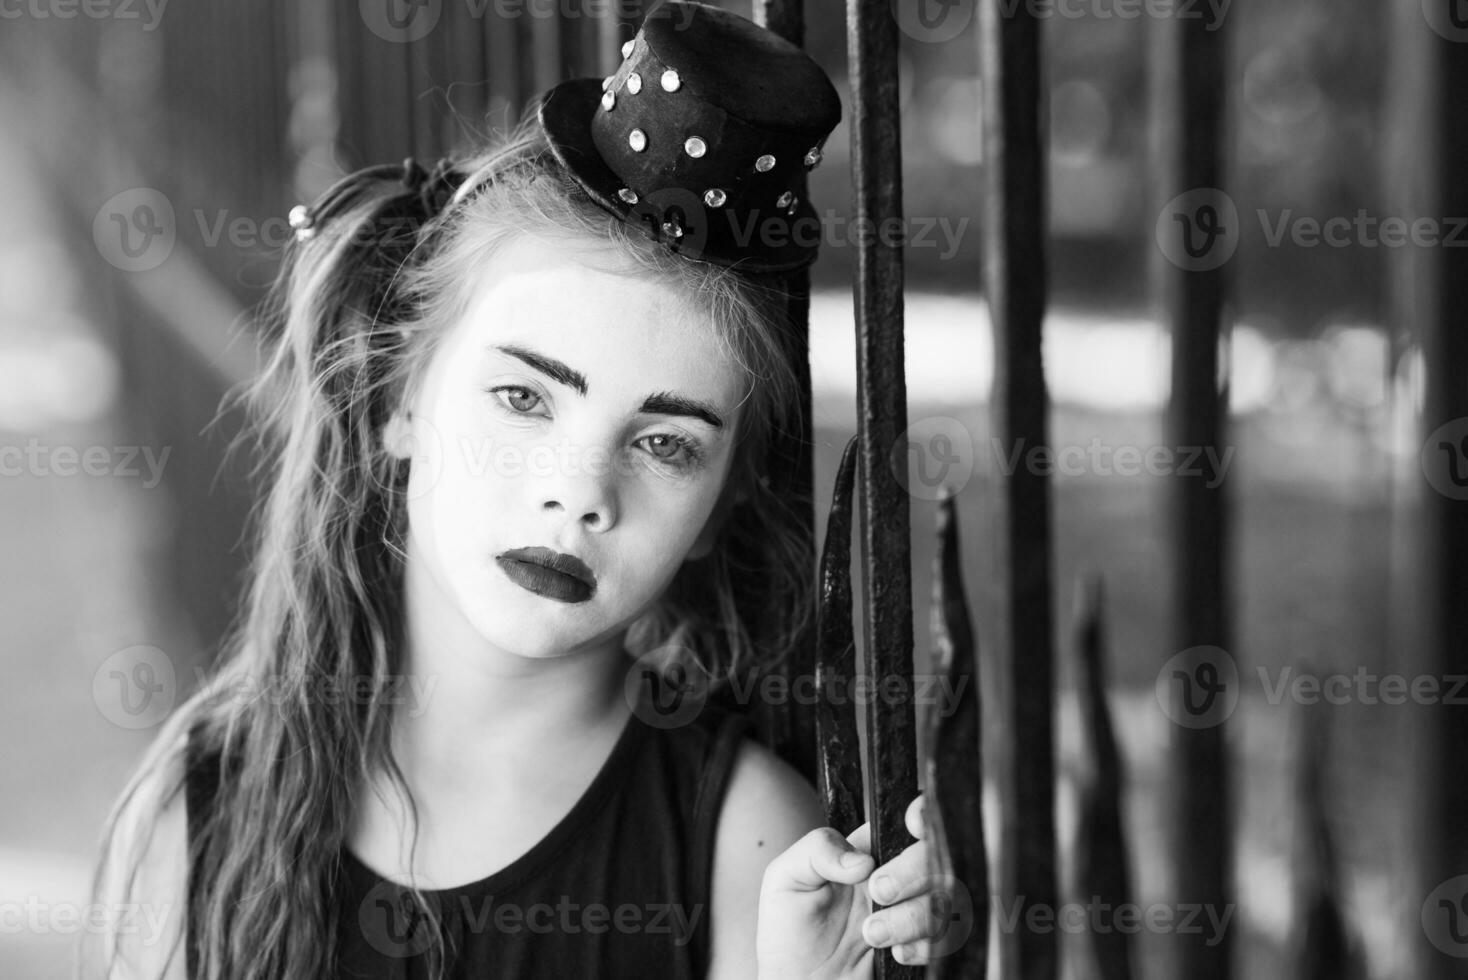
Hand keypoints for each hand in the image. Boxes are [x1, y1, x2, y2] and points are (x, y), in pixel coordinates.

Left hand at [755, 794, 947, 977]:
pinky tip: (894, 953)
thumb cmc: (789, 933)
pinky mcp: (921, 946)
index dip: (921, 816)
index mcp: (868, 851)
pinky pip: (946, 940)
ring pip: (945, 899)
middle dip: (912, 874)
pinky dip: (922, 947)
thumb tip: (863, 859)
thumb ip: (816, 851)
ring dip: (911, 918)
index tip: (913, 826)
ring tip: (871, 935)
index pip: (908, 820)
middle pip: (934, 855)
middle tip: (877, 894)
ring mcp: (911, 912)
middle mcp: (896, 877)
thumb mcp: (784, 879)